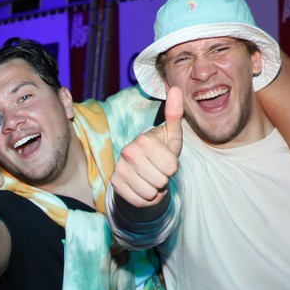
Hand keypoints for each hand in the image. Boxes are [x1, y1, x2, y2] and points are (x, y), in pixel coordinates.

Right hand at [111, 86, 182, 207]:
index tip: (165, 160)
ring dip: (155, 190)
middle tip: (157, 170)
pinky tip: (141, 186)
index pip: (172, 168)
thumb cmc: (159, 151)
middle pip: (162, 181)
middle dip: (164, 179)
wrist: (138, 169)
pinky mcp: (115, 184)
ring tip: (150, 178)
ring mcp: (120, 169)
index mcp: (144, 140)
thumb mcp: (171, 135)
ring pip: (151, 193)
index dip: (173, 167)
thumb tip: (174, 88)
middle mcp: (128, 152)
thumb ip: (174, 114)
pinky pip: (140, 201)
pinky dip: (145, 198)